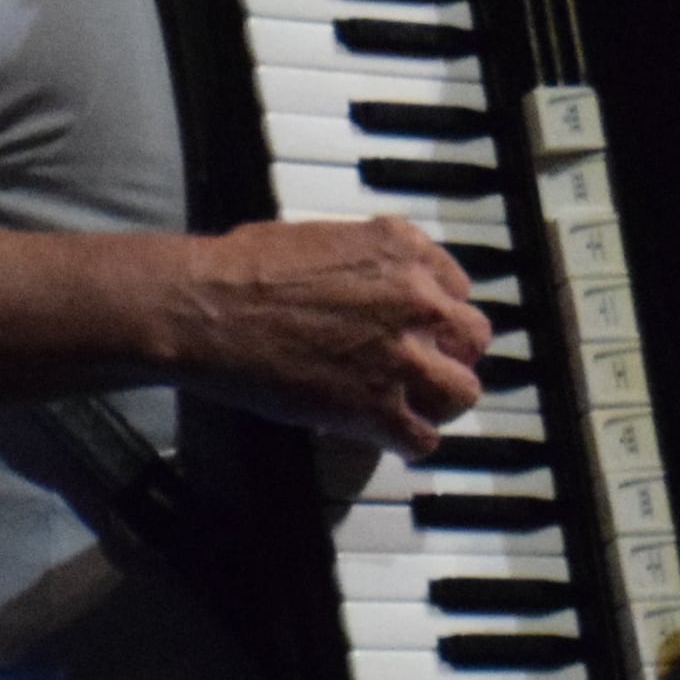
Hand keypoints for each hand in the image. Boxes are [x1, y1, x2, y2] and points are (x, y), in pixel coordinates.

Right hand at [172, 217, 491, 456]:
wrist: (207, 307)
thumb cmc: (245, 267)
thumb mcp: (328, 236)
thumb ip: (372, 263)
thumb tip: (379, 287)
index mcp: (406, 252)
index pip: (458, 290)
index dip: (437, 314)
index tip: (418, 328)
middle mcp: (418, 300)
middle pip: (472, 339)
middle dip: (448, 354)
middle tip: (420, 367)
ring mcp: (402, 356)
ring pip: (461, 393)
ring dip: (438, 401)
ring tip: (412, 406)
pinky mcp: (375, 405)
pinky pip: (421, 438)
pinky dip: (408, 442)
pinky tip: (389, 437)